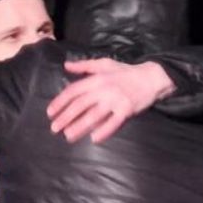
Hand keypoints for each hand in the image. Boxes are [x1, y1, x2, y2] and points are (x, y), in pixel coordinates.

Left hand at [47, 59, 174, 143]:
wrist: (151, 78)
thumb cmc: (126, 71)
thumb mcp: (104, 63)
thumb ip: (84, 66)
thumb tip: (66, 65)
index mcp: (97, 79)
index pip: (74, 91)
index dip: (60, 102)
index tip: (50, 113)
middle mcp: (104, 90)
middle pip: (80, 105)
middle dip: (66, 117)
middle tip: (54, 129)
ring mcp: (115, 101)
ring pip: (94, 116)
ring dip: (79, 127)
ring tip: (68, 136)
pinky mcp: (127, 111)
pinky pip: (113, 123)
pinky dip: (104, 131)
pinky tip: (94, 139)